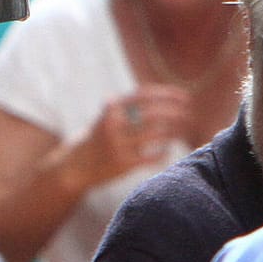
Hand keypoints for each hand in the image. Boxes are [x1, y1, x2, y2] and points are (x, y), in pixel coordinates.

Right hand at [75, 85, 190, 183]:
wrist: (74, 166)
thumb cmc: (98, 138)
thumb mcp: (106, 117)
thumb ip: (128, 107)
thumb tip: (162, 96)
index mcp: (111, 109)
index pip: (144, 95)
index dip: (167, 94)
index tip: (184, 97)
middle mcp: (114, 125)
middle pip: (153, 114)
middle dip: (175, 113)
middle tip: (188, 114)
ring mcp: (118, 145)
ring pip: (156, 135)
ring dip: (174, 131)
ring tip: (182, 130)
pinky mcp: (123, 164)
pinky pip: (152, 157)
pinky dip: (163, 153)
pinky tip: (166, 150)